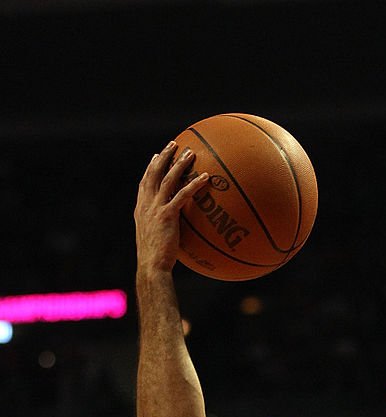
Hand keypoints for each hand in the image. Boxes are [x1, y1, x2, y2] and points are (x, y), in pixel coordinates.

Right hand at [134, 141, 208, 273]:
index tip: (157, 156)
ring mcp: (155, 208)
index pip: (145, 182)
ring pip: (168, 179)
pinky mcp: (167, 215)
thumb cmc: (155, 259)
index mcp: (141, 209)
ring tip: (191, 153)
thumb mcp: (155, 240)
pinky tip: (206, 178)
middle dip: (164, 156)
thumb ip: (162, 228)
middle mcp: (146, 204)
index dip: (151, 167)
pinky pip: (182, 195)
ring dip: (179, 164)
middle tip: (174, 144)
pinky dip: (194, 185)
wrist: (151, 266)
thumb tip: (174, 230)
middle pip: (154, 173)